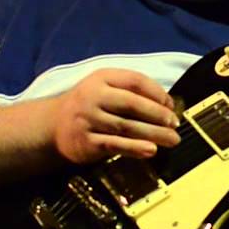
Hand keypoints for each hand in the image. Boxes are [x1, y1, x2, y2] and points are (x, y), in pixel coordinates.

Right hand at [51, 69, 180, 163]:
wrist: (53, 125)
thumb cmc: (90, 104)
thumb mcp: (105, 87)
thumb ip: (131, 90)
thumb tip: (167, 104)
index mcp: (102, 78)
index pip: (135, 80)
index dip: (157, 93)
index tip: (171, 105)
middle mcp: (94, 96)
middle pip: (132, 104)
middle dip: (158, 115)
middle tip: (175, 125)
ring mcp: (88, 119)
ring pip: (126, 126)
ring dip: (153, 134)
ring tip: (172, 140)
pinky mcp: (86, 142)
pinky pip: (114, 145)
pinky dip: (134, 148)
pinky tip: (151, 150)